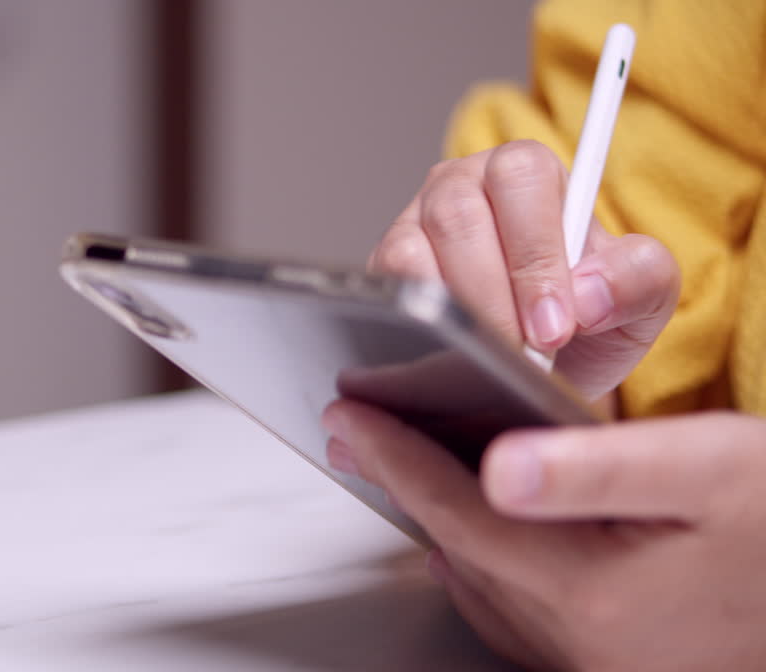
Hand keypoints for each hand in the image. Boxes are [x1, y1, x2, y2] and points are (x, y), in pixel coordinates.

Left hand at [324, 400, 765, 670]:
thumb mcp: (711, 472)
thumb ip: (597, 469)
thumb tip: (496, 468)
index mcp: (589, 591)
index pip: (453, 511)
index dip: (392, 455)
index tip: (347, 413)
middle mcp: (580, 642)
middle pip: (457, 550)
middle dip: (403, 484)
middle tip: (361, 432)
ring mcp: (595, 664)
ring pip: (480, 585)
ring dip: (438, 526)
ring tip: (406, 469)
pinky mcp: (615, 666)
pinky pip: (515, 615)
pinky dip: (482, 568)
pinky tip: (479, 541)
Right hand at [370, 141, 679, 401]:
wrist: (547, 370)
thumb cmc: (588, 325)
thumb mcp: (641, 305)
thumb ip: (640, 281)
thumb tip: (588, 292)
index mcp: (528, 173)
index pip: (523, 176)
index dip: (537, 252)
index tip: (556, 323)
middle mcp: (464, 185)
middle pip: (460, 213)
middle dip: (497, 293)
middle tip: (525, 351)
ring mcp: (415, 223)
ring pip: (415, 251)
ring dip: (459, 311)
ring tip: (496, 355)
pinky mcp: (384, 268)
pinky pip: (388, 284)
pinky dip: (423, 320)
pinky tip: (456, 349)